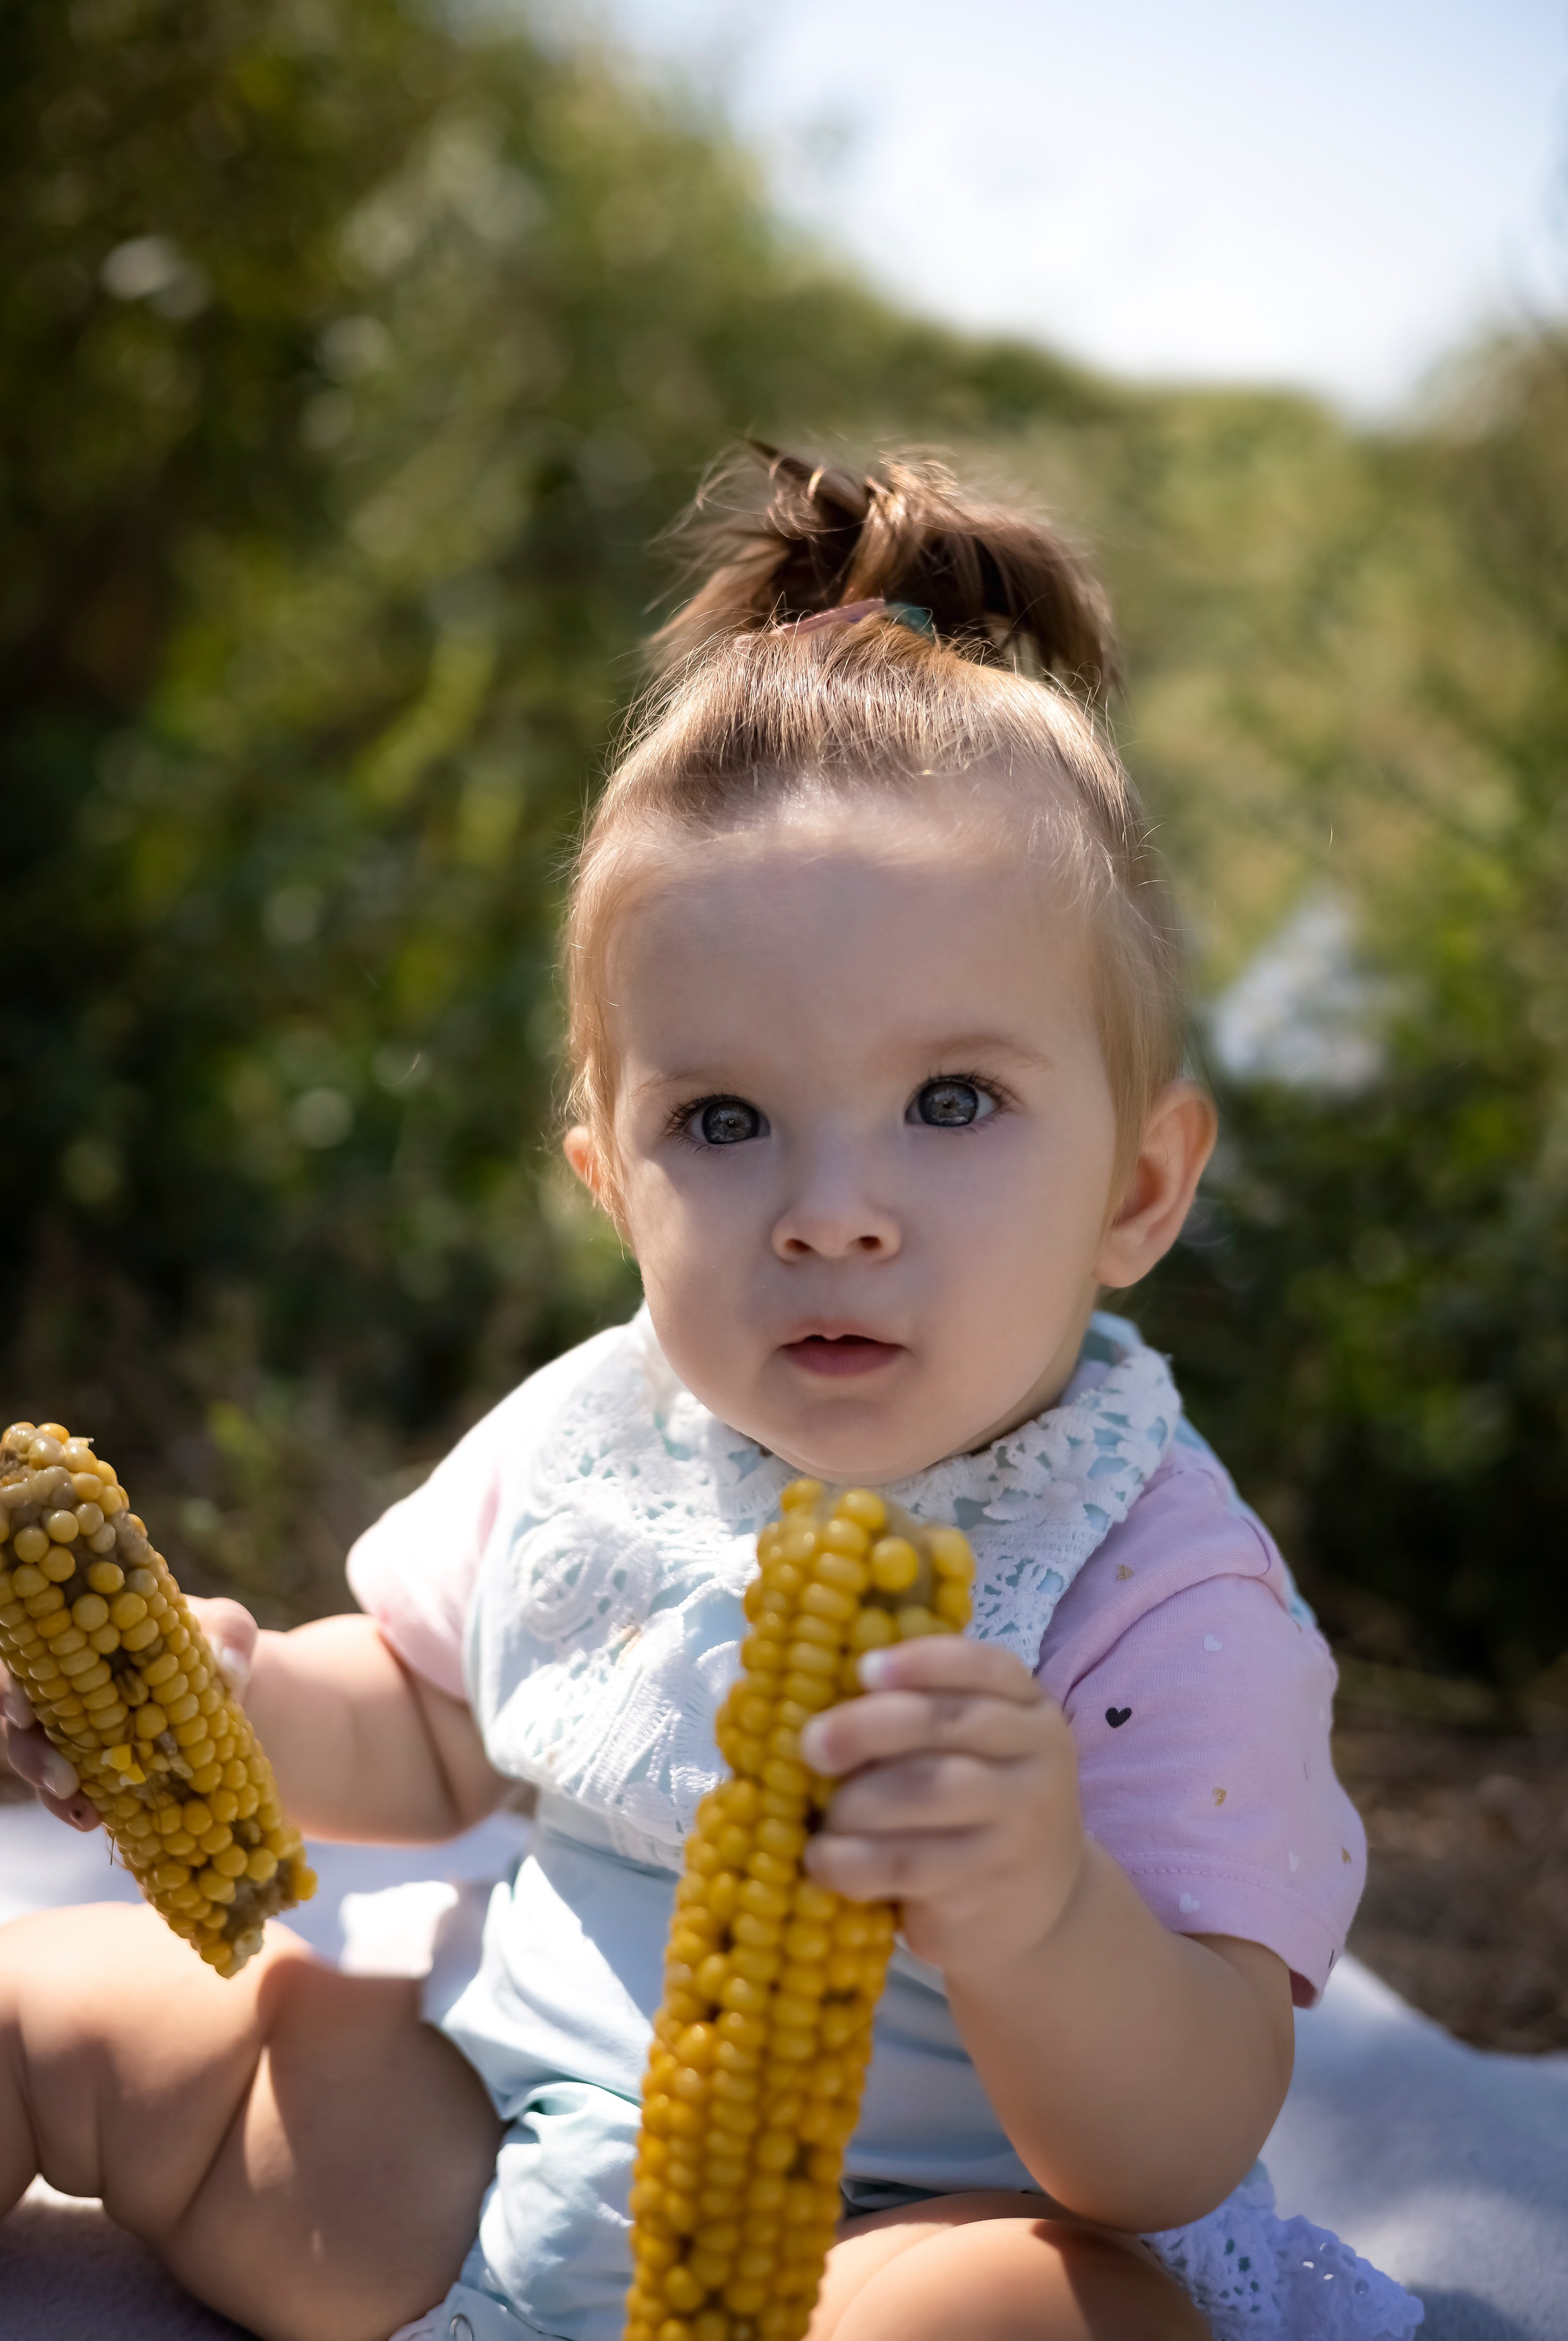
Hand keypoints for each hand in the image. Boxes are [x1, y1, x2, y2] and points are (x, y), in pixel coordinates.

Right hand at [0, 1594, 258, 1833]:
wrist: (228, 1696)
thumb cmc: (212, 1645)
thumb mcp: (226, 1628)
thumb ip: (228, 1633)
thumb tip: (228, 1669)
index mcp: (82, 1633)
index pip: (29, 1655)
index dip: (15, 1687)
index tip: (24, 1710)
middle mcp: (66, 1683)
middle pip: (23, 1720)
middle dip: (32, 1753)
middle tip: (63, 1781)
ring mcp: (74, 1730)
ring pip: (41, 1761)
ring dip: (52, 1792)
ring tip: (85, 1815)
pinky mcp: (92, 1769)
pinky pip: (72, 1791)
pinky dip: (79, 1807)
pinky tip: (97, 1822)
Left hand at [797, 1636, 1085, 1977]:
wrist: (1042, 1905)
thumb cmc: (978, 1805)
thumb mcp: (974, 1749)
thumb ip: (923, 1714)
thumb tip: (819, 1682)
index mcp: (1029, 1709)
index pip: (983, 1666)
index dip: (919, 1661)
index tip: (862, 1668)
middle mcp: (1035, 1758)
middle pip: (947, 1723)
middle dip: (867, 1727)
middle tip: (813, 1745)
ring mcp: (1020, 1823)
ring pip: (928, 1790)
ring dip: (856, 1801)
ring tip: (824, 1817)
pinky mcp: (990, 1884)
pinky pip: (909, 1862)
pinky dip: (852, 1860)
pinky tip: (823, 1861)